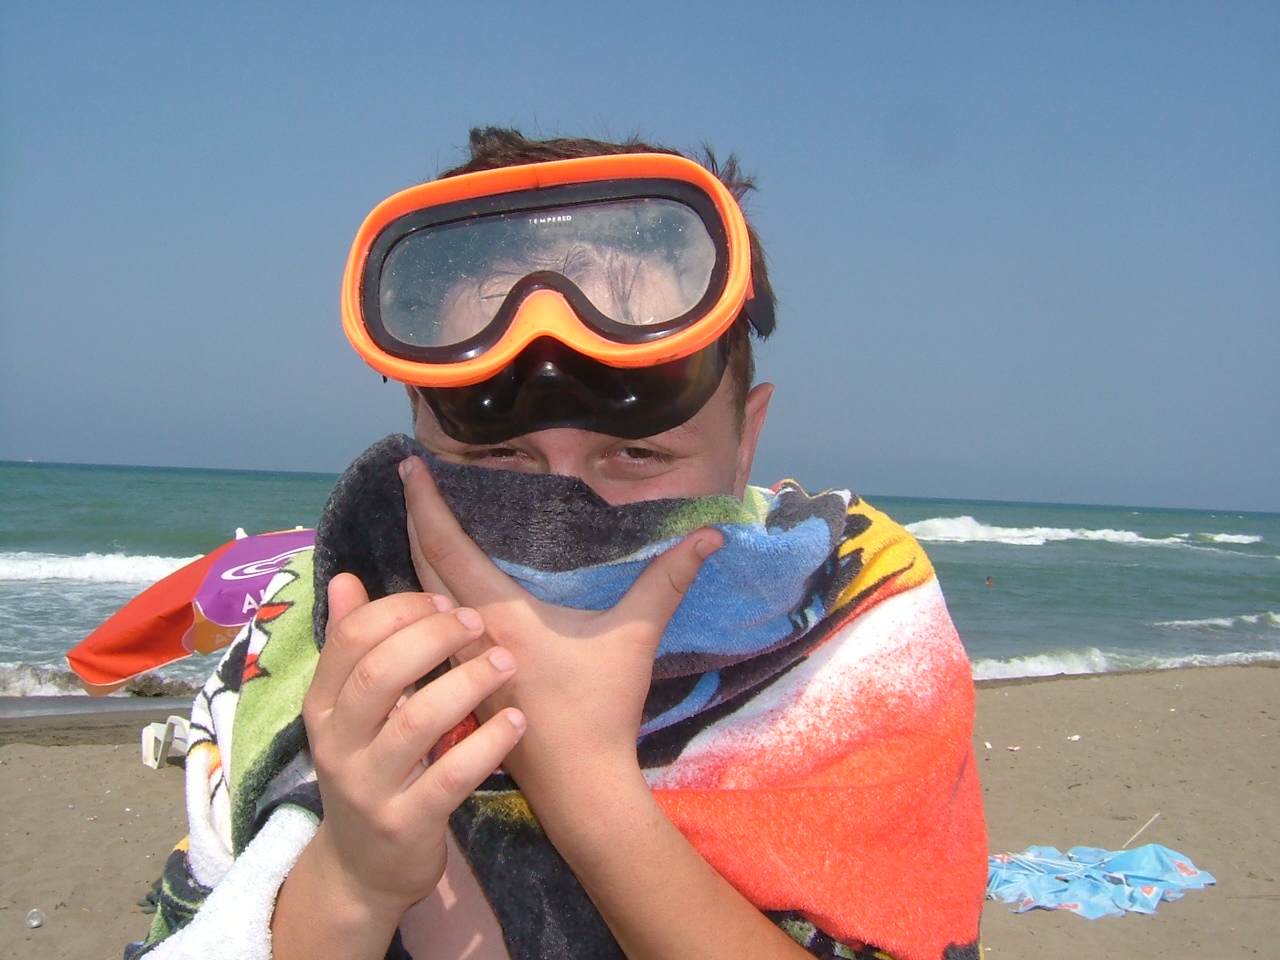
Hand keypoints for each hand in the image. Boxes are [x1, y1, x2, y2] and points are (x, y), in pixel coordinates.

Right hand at [299, 573, 525, 920]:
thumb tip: (344, 578)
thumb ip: (351, 646)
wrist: (362, 872)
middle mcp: (337, 743)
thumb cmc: (371, 771)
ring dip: (468, 683)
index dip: (402, 609)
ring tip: (506, 663)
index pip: (352, 638)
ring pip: (417, 722)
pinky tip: (515, 722)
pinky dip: (487, 745)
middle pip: (380, 673)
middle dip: (435, 637)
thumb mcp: (351, 713)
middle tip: (480, 623)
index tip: (448, 600)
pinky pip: (450, 778)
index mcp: (324, 705)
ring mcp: (368, 788)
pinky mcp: (405, 825)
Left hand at [399, 455, 720, 796]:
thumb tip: (710, 536)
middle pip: (421, 563)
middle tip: (409, 478)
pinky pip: (431, 621)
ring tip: (419, 518)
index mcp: (499, 613)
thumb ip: (668, 581)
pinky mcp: (465, 679)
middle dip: (412, 516)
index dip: (426, 502)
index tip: (411, 465)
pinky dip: (427, 589)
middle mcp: (469, 631)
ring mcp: (462, 659)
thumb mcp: (635, 637)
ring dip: (416, 553)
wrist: (576, 784)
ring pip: (421, 595)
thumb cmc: (600, 709)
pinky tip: (439, 582)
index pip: (446, 546)